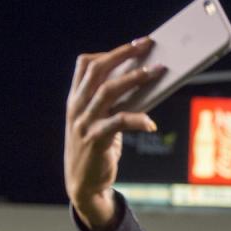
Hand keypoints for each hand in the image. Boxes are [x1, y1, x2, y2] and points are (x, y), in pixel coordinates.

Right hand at [64, 37, 165, 230]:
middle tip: (147, 46)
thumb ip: (113, 104)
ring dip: (133, 79)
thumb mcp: (101, 122)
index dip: (111, 52)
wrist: (84, 185)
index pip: (86, 64)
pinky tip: (151, 123)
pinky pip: (118, 122)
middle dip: (124, 54)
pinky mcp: (96, 140)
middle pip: (98, 70)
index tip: (135, 45)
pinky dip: (137, 119)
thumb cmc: (98, 149)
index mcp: (76, 99)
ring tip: (154, 72)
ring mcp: (84, 122)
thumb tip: (143, 83)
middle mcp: (77, 106)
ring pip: (108, 91)